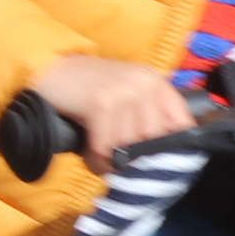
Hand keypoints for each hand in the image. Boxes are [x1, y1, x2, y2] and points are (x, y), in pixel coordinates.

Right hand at [31, 55, 195, 167]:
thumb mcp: (128, 97)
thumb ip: (148, 119)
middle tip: (115, 160)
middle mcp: (146, 83)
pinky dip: (96, 158)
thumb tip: (165, 160)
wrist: (51, 71)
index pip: (183, 125)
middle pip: (154, 141)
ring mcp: (125, 90)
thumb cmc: (90, 92)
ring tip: (97, 156)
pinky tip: (88, 154)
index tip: (156, 164)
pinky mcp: (102, 102)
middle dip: (134, 158)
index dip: (171, 150)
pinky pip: (106, 146)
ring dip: (111, 160)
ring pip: (129, 146)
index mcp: (157, 83)